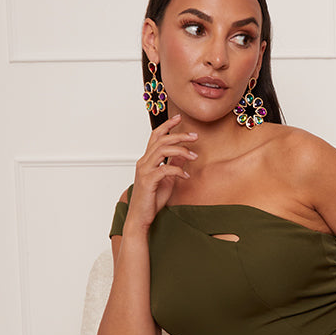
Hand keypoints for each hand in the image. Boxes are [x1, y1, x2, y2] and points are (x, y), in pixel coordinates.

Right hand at [125, 115, 197, 231]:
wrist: (141, 217)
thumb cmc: (152, 199)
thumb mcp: (168, 180)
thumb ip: (174, 165)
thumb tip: (184, 154)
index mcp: (147, 160)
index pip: (156, 136)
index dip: (166, 125)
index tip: (179, 117)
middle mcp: (144, 162)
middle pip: (161, 140)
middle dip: (179, 135)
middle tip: (195, 136)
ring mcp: (144, 170)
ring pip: (162, 151)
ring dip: (181, 150)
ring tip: (194, 155)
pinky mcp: (148, 180)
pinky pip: (165, 169)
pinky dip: (178, 170)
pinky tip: (186, 175)